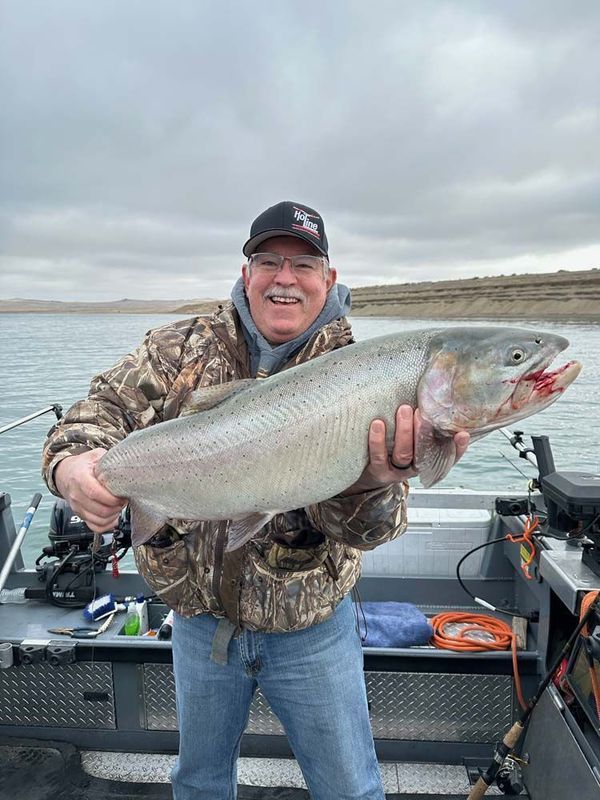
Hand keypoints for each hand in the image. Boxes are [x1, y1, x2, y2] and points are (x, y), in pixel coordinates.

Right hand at [54, 449, 125, 531]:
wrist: (66, 473)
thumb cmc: (83, 465)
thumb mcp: (95, 455)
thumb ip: (109, 459)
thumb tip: (126, 464)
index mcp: (80, 478)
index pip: (95, 493)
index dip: (111, 498)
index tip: (122, 495)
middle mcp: (77, 495)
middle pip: (99, 510)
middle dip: (116, 507)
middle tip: (124, 500)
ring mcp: (78, 507)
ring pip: (98, 520)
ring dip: (113, 515)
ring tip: (119, 506)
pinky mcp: (81, 515)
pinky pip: (95, 527)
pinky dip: (107, 524)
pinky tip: (114, 515)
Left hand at [342, 405, 469, 494]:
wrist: (366, 470)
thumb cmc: (392, 443)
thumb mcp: (410, 436)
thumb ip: (422, 422)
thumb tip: (430, 391)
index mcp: (429, 458)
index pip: (450, 455)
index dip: (459, 448)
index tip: (462, 434)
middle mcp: (416, 466)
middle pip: (425, 451)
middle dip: (424, 431)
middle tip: (421, 411)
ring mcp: (398, 471)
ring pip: (404, 454)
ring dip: (404, 432)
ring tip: (402, 409)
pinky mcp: (379, 472)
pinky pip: (379, 457)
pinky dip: (378, 441)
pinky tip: (377, 424)